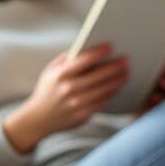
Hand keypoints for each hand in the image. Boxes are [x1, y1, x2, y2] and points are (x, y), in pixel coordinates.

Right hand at [2, 43, 128, 152]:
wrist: (38, 119)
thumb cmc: (46, 92)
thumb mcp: (49, 72)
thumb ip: (64, 60)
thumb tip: (85, 50)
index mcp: (60, 75)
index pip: (83, 60)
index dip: (99, 52)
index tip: (110, 46)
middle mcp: (69, 89)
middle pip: (98, 75)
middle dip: (114, 66)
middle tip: (125, 60)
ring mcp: (76, 103)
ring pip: (103, 89)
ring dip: (117, 80)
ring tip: (126, 72)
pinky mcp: (83, 115)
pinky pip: (102, 102)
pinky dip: (111, 93)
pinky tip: (117, 86)